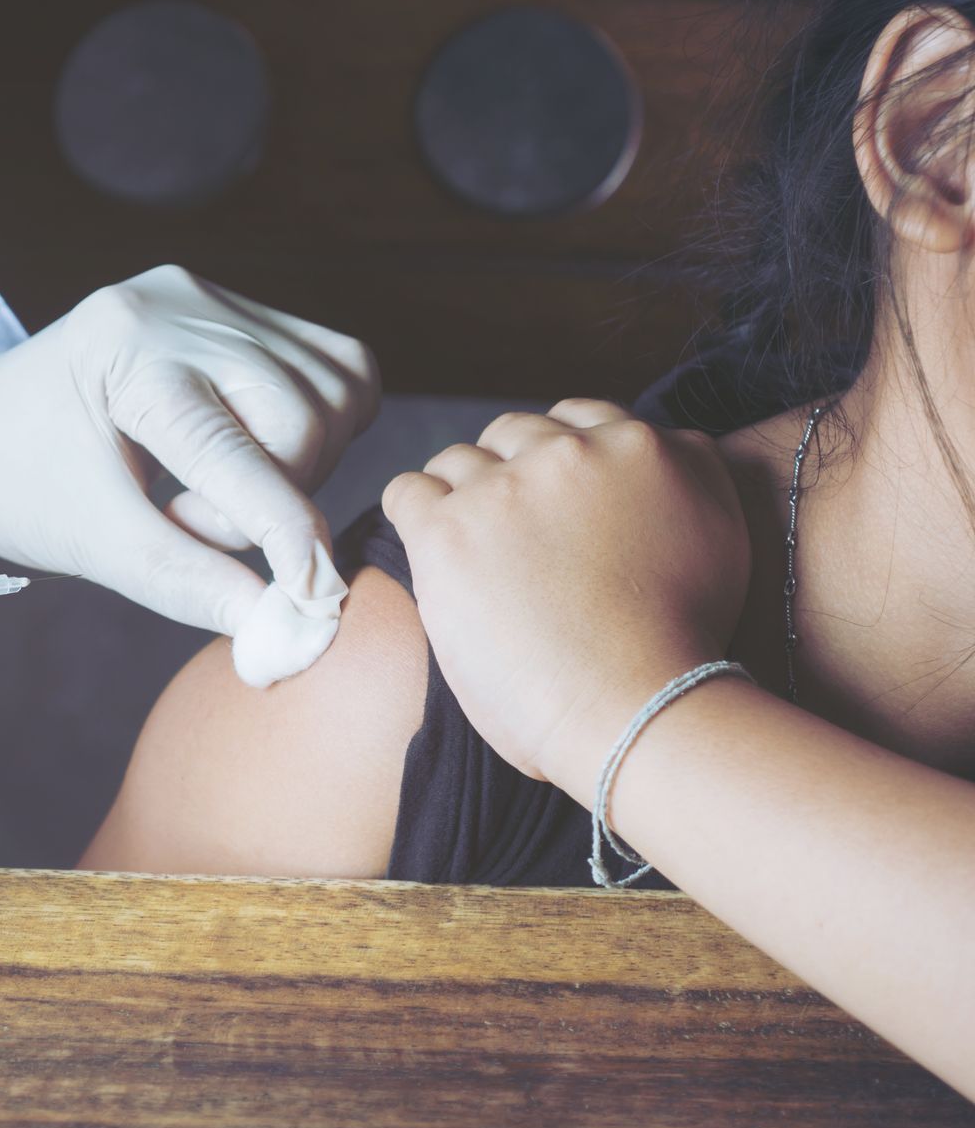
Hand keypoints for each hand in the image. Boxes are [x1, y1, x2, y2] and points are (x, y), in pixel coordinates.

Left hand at [0, 265, 379, 638]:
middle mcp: (179, 304)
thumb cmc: (13, 483)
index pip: (233, 448)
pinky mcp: (240, 313)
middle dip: (272, 499)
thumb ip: (184, 582)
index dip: (283, 532)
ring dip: (293, 470)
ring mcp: (214, 299)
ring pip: (336, 395)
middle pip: (304, 416)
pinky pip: (336, 375)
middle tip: (184, 523)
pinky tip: (246, 458)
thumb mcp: (88, 542)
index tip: (312, 598)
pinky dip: (312, 434)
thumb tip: (283, 631)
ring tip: (201, 491)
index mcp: (123, 347)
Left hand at [382, 400, 749, 797]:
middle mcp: (571, 453)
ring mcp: (504, 488)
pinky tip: (432, 554)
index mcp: (640, 448)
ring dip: (460, 501)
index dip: (557, 463)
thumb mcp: (721, 536)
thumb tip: (663, 443)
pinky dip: (412, 516)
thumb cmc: (676, 647)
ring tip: (476, 561)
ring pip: (457, 462)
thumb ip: (692, 472)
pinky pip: (407, 493)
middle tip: (513, 543)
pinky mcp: (448, 530)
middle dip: (508, 479)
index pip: (577, 419)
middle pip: (512, 435)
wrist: (635, 708)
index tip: (553, 508)